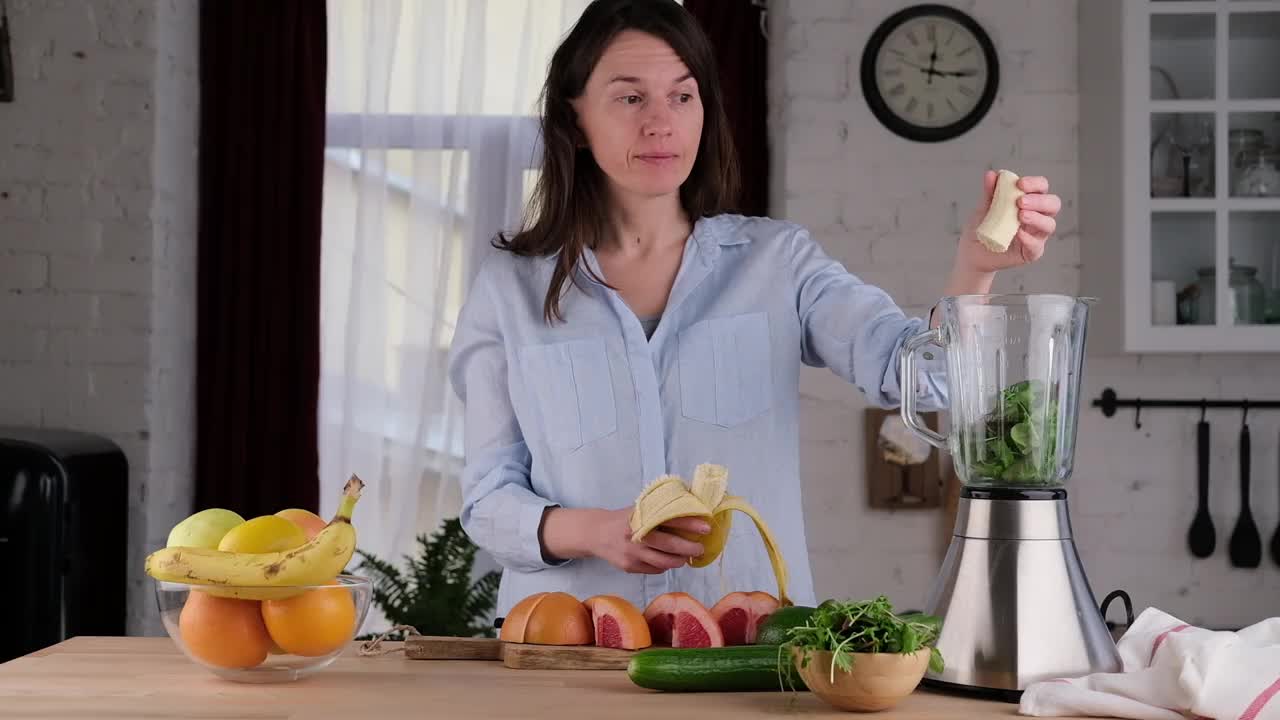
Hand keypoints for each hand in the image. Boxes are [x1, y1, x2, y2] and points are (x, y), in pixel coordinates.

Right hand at [594, 509, 709, 573]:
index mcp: (641, 516)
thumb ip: (660, 509)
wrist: (596, 533)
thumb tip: (692, 505)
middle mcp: (636, 535)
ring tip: (686, 557)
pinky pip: (654, 569)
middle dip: (689, 547)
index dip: (690, 523)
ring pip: (663, 562)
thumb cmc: (624, 519)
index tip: (706, 526)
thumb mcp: (640, 508)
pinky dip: (665, 566)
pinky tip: (669, 560)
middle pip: (669, 545)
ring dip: (679, 560)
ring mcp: (632, 553)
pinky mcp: (629, 566)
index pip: (670, 518)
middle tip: (700, 547)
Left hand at [956, 169, 1061, 273]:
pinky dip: (1029, 239)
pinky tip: (1019, 234)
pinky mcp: (1031, 252)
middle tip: (1021, 202)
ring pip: (1050, 224)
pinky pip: (1037, 246)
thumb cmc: (983, 227)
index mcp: (1029, 201)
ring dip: (1037, 218)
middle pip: (1053, 204)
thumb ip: (990, 192)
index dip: (1035, 183)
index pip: (1042, 187)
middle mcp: (1037, 216)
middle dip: (1040, 201)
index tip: (1020, 184)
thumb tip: (991, 174)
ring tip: (1020, 216)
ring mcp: (1036, 235)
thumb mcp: (984, 208)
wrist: (972, 252)